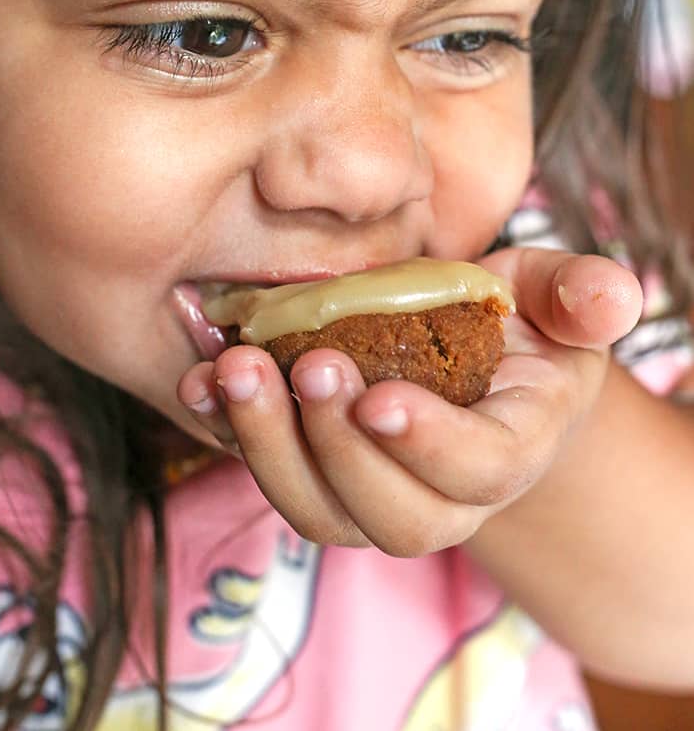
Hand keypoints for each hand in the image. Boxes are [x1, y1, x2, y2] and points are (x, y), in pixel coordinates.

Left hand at [176, 249, 641, 554]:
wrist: (463, 355)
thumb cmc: (517, 324)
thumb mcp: (556, 298)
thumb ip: (582, 296)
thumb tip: (613, 298)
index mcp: (508, 448)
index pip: (477, 471)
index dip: (429, 445)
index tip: (380, 397)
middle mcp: (439, 493)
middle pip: (389, 513)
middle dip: (340, 449)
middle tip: (305, 368)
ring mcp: (369, 490)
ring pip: (319, 510)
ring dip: (269, 447)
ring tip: (235, 372)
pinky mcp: (313, 469)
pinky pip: (270, 472)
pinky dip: (226, 433)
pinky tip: (196, 383)